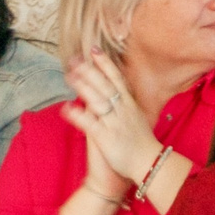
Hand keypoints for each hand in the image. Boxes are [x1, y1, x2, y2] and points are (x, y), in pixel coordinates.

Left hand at [61, 50, 159, 183]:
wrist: (148, 164)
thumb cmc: (140, 143)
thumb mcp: (136, 118)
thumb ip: (124, 105)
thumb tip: (113, 93)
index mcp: (129, 104)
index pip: (117, 79)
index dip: (105, 64)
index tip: (94, 50)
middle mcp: (123, 110)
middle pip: (105, 86)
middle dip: (90, 71)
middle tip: (75, 58)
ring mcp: (115, 123)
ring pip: (98, 100)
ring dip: (83, 87)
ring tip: (69, 75)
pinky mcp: (107, 138)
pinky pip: (90, 124)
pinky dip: (78, 115)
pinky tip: (66, 107)